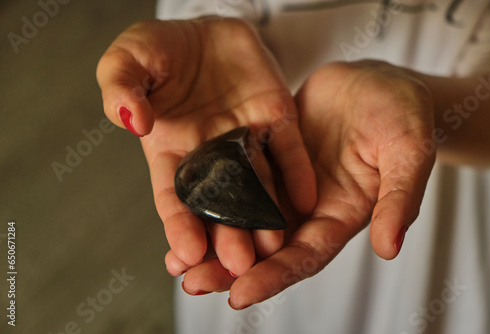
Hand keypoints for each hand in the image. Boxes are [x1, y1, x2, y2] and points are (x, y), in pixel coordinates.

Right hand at [96, 18, 315, 276]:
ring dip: (265, 218)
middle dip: (228, 235)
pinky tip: (304, 202)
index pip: (174, 196)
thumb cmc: (160, 49)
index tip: (186, 254)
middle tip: (238, 265)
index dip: (178, 225)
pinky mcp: (276, 121)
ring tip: (274, 249)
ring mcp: (246, 141)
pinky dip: (297, 175)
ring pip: (258, 186)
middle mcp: (211, 156)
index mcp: (171, 151)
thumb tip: (133, 121)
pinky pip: (289, 152)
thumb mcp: (128, 61)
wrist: (205, 31)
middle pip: (220, 204)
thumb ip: (122, 90)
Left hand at [181, 61, 435, 308]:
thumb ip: (399, 199)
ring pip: (244, 221)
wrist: (377, 84)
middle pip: (266, 250)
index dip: (274, 276)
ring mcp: (284, 185)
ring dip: (211, 240)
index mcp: (340, 216)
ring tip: (174, 260)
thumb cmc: (402, 117)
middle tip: (191, 282)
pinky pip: (237, 183)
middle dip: (229, 269)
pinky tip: (183, 208)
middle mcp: (307, 209)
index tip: (240, 295)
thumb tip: (389, 249)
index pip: (305, 256)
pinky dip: (212, 198)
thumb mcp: (409, 154)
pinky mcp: (267, 159)